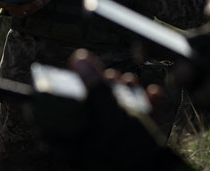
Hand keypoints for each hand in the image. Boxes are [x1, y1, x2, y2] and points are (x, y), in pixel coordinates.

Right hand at [0, 0, 49, 17]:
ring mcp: (16, 10)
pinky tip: (45, 1)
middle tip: (40, 0)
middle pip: (20, 9)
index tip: (25, 0)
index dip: (17, 3)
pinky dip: (38, 6)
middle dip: (30, 5)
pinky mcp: (23, 10)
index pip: (9, 4)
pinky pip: (30, 10)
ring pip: (26, 11)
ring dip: (36, 6)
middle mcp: (9, 7)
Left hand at [33, 50, 187, 170]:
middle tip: (111, 75)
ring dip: (127, 93)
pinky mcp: (137, 149)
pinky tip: (154, 93)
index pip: (55, 120)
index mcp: (76, 145)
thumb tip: (78, 58)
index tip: (60, 80)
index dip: (59, 97)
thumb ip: (95, 87)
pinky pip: (140, 125)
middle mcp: (93, 148)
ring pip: (117, 114)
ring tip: (131, 81)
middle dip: (103, 89)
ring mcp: (116, 148)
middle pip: (91, 112)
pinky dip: (148, 108)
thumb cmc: (129, 150)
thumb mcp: (110, 114)